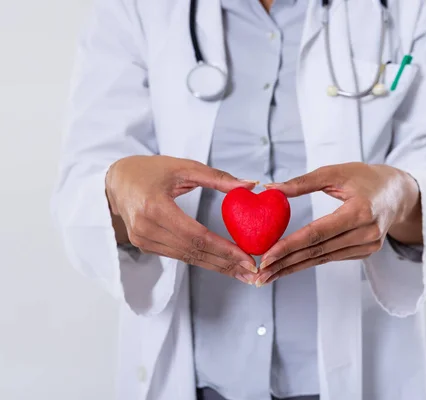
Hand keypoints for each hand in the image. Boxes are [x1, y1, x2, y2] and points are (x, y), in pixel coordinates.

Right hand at [105, 155, 258, 283]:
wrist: (116, 181)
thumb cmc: (150, 170)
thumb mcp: (184, 167)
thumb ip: (218, 177)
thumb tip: (251, 185)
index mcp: (155, 207)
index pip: (197, 235)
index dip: (224, 250)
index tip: (248, 258)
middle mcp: (146, 228)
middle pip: (193, 252)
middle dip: (226, 264)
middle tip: (253, 272)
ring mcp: (143, 240)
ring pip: (187, 258)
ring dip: (217, 267)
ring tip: (243, 273)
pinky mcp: (145, 246)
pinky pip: (179, 256)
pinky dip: (203, 261)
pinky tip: (222, 265)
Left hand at [253, 162, 420, 285]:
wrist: (399, 193)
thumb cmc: (365, 178)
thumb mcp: (336, 172)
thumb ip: (303, 182)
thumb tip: (271, 188)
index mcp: (360, 211)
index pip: (318, 233)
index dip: (290, 246)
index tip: (267, 256)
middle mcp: (367, 233)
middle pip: (318, 251)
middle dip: (286, 264)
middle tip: (260, 273)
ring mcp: (369, 245)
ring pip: (323, 259)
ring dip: (293, 267)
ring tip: (268, 275)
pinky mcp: (367, 252)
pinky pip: (332, 257)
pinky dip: (309, 262)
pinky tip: (289, 267)